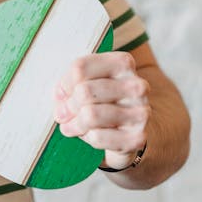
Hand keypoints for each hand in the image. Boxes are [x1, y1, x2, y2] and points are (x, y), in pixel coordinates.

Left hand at [54, 51, 149, 169]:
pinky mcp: (138, 138)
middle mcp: (136, 85)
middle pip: (84, 91)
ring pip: (90, 115)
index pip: (80, 67)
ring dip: (75, 124)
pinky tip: (91, 136)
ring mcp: (141, 112)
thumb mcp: (88, 83)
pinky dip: (88, 138)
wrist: (131, 130)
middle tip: (62, 114)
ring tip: (72, 126)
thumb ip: (71, 84)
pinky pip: (98, 137)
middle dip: (68, 106)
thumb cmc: (104, 101)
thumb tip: (60, 98)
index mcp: (123, 63)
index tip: (61, 94)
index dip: (65, 84)